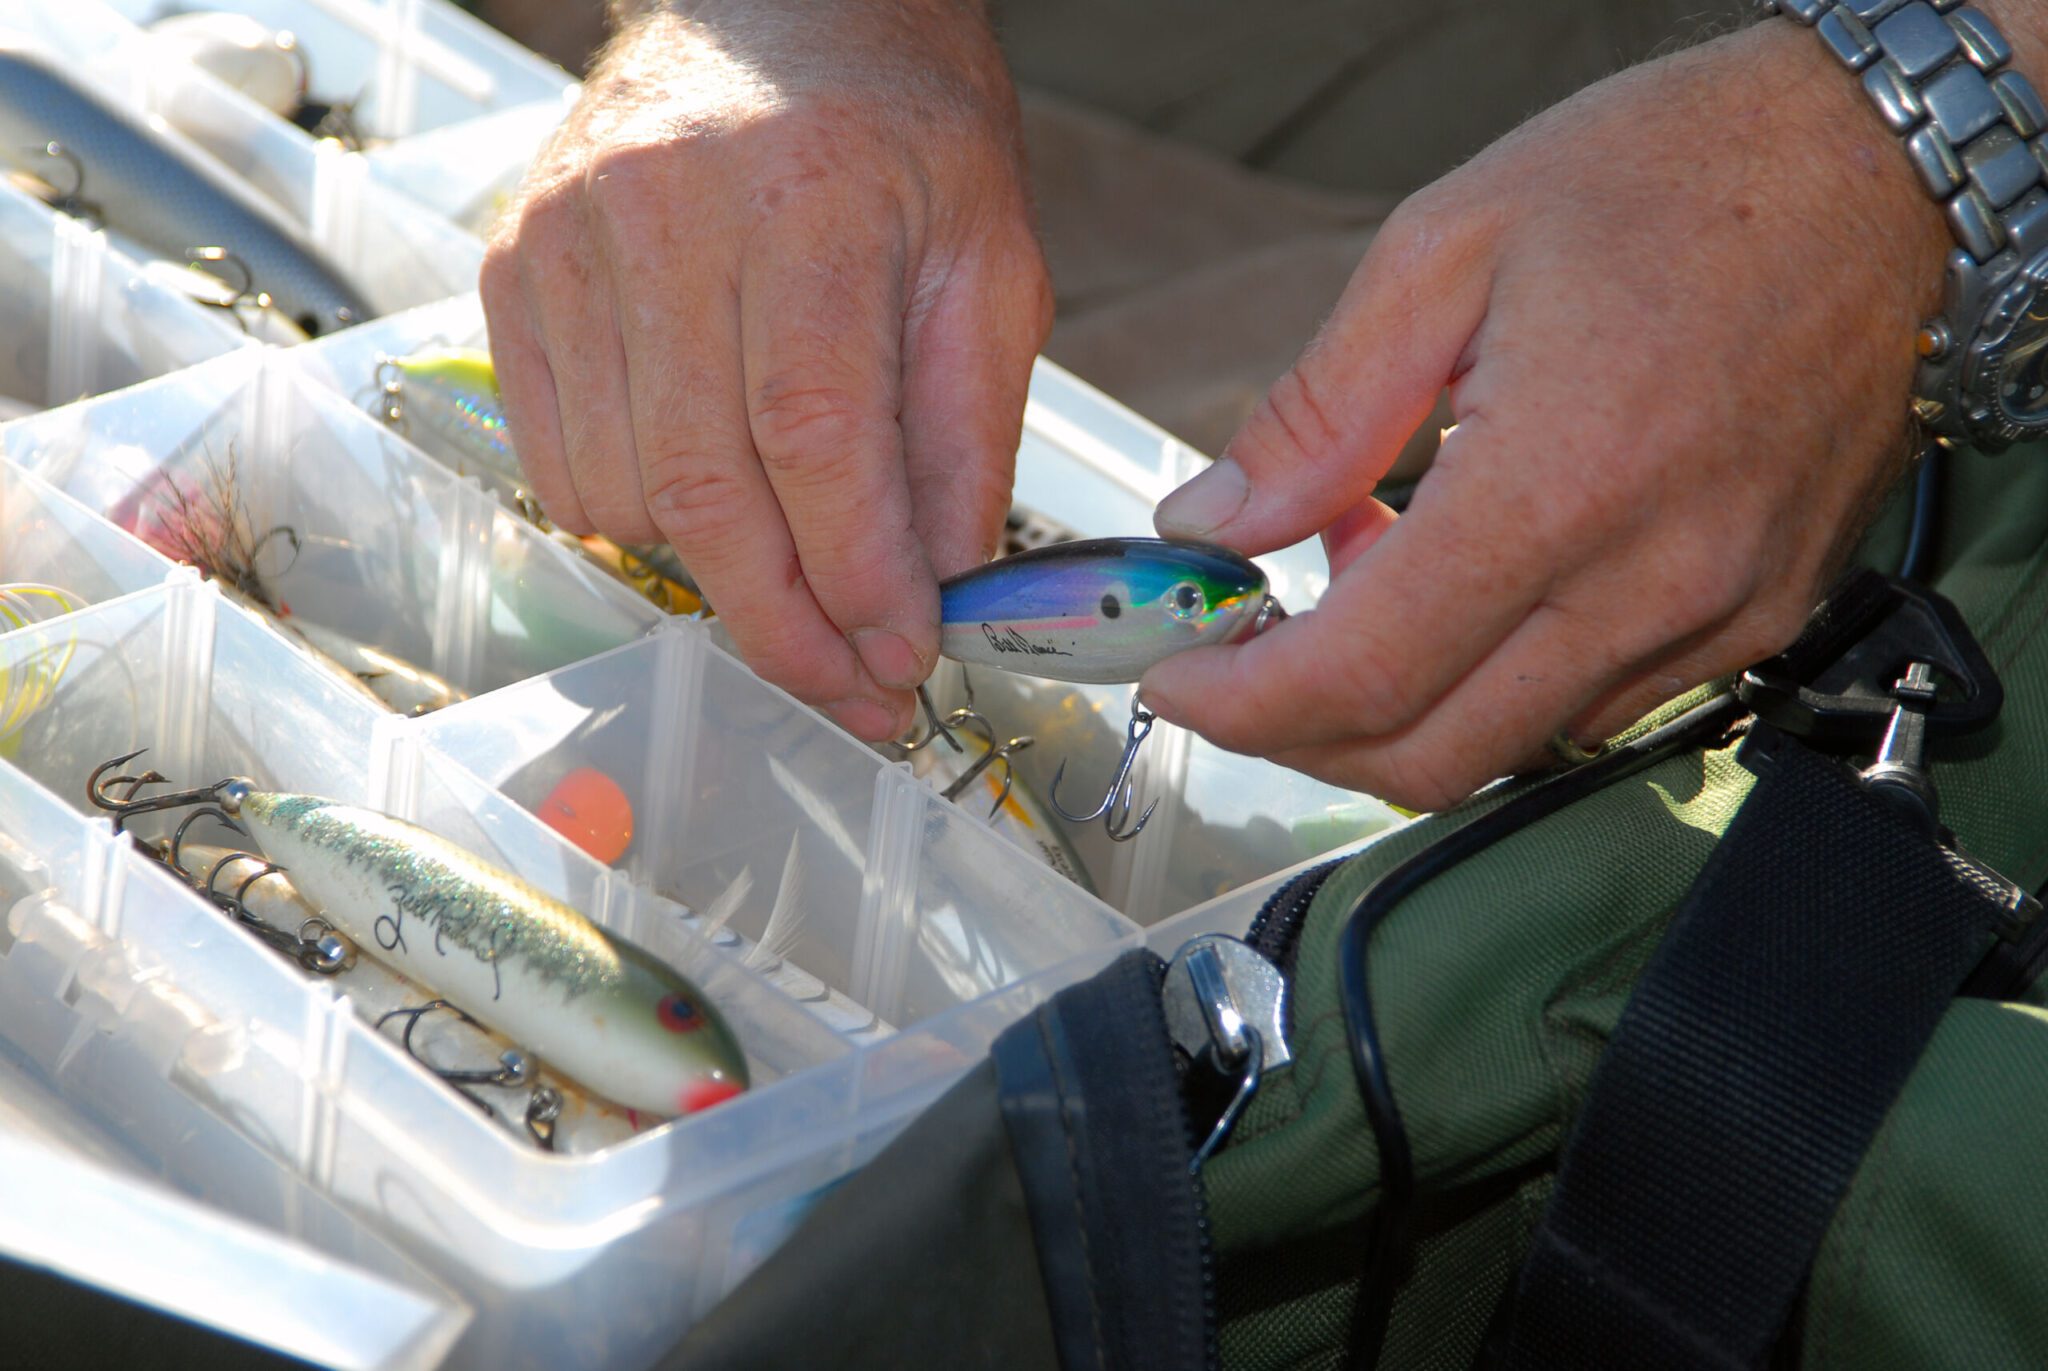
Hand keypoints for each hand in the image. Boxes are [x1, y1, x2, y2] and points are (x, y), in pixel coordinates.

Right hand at [481, 0, 1050, 739]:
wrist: (777, 7)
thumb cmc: (900, 128)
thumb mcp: (989, 259)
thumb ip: (967, 427)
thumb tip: (939, 587)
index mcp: (808, 203)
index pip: (814, 436)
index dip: (855, 573)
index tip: (900, 658)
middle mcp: (664, 215)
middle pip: (705, 489)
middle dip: (784, 627)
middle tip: (851, 690)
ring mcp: (567, 242)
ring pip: (622, 492)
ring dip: (715, 578)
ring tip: (796, 583)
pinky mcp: (514, 270)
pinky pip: (556, 459)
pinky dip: (635, 520)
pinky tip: (710, 509)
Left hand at [1140, 19, 1958, 810]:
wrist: (1886, 169)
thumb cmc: (1674, 176)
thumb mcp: (1446, 250)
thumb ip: (1318, 413)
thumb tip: (1215, 522)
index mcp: (1559, 483)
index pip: (1366, 674)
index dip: (1243, 704)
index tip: (1176, 683)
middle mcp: (1652, 582)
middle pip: (1431, 755)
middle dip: (1302, 736)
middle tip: (1242, 660)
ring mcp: (1719, 615)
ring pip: (1511, 748)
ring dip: (1400, 704)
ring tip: (1360, 579)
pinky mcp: (1760, 618)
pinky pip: (1596, 708)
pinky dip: (1498, 680)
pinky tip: (1468, 582)